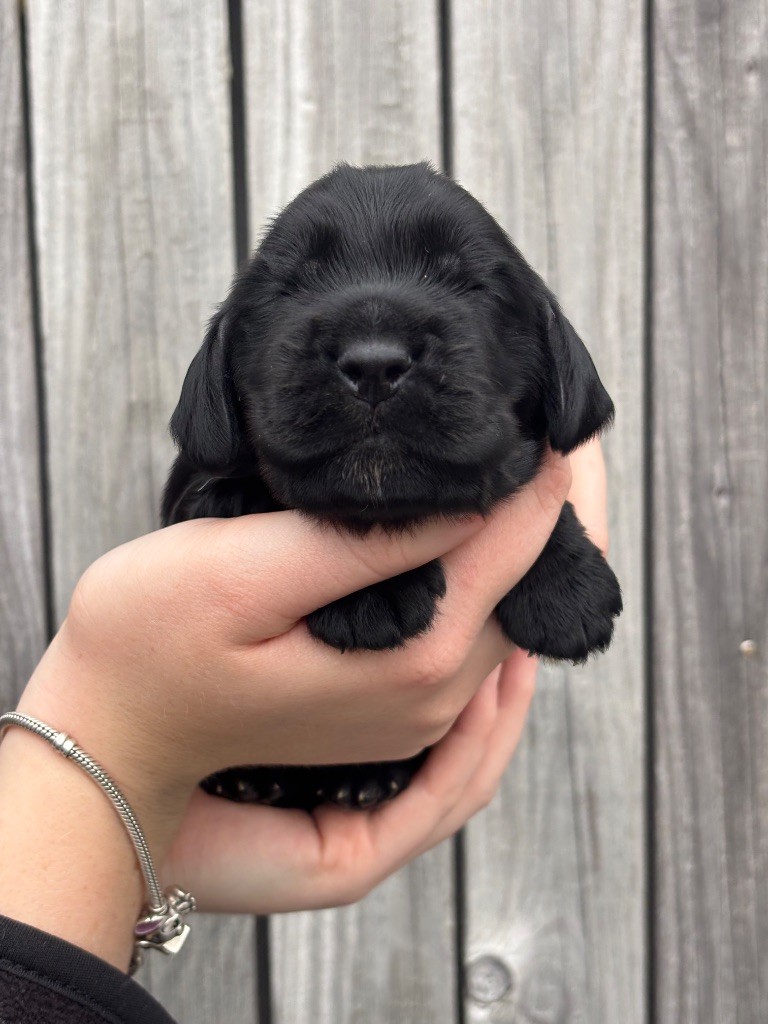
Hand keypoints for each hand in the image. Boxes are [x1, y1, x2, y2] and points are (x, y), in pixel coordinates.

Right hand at [19, 448, 572, 859]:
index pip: (511, 549)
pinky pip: (480, 644)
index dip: (543, 480)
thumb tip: (466, 503)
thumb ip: (361, 545)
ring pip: (510, 616)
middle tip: (568, 436)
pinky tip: (495, 547)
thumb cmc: (153, 645)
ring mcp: (416, 709)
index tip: (559, 419)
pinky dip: (500, 587)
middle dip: (556, 513)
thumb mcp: (243, 574)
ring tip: (545, 477)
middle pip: (528, 588)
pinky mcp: (394, 708)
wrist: (113, 732)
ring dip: (531, 548)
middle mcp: (431, 693)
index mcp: (411, 658)